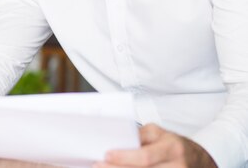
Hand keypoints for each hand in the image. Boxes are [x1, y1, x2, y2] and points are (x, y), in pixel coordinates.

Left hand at [94, 123, 215, 167]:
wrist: (200, 161)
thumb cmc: (175, 146)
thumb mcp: (160, 134)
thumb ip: (140, 136)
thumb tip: (118, 140)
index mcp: (173, 149)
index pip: (146, 156)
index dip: (125, 157)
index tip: (106, 155)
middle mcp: (177, 166)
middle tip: (98, 166)